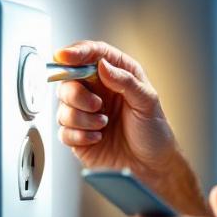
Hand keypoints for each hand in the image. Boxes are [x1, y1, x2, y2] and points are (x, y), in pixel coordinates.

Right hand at [54, 40, 183, 185]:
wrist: (151, 165)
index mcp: (115, 75)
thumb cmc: (154, 130)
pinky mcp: (77, 135)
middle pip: (68, 80)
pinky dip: (80, 135)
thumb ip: (126, 80)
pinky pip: (64, 131)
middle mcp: (97, 91)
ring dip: (82, 118)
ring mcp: (85, 113)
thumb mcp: (148, 101)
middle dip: (77, 94)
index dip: (76, 51)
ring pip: (63, 107)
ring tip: (104, 125)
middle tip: (97, 105)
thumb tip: (102, 65)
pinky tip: (98, 137)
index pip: (91, 54)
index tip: (65, 56)